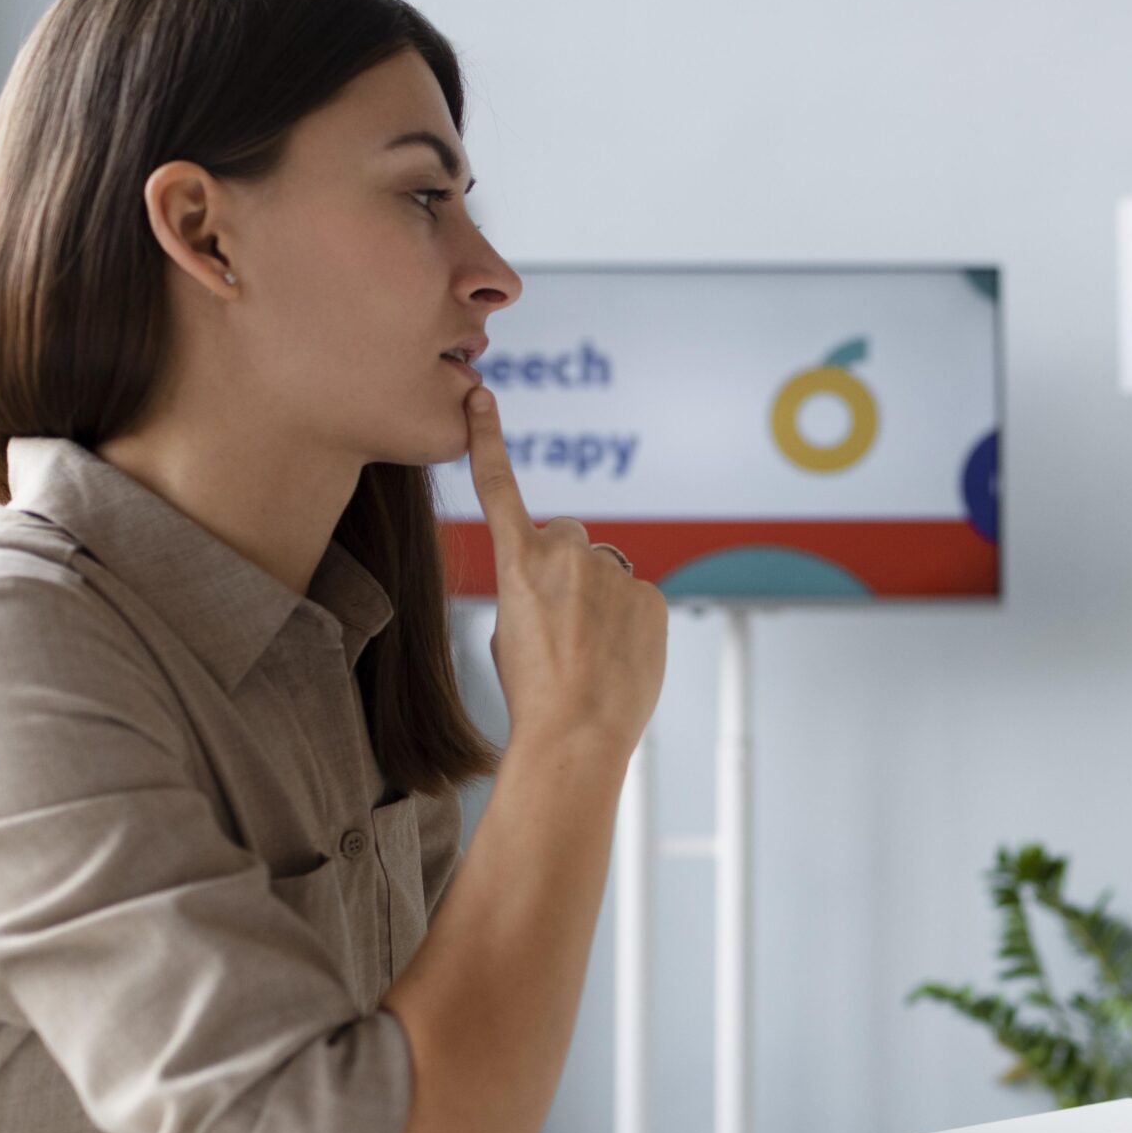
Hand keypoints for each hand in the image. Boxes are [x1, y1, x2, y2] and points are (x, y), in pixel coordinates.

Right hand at [464, 387, 666, 750]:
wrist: (576, 736)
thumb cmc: (533, 694)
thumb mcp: (509, 635)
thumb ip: (531, 591)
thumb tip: (562, 590)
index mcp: (517, 564)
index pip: (498, 489)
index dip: (488, 441)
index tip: (481, 396)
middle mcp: (565, 556)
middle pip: (568, 538)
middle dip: (567, 567)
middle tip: (566, 622)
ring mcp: (612, 573)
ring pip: (605, 572)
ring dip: (600, 598)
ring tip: (592, 651)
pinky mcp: (650, 595)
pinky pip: (637, 597)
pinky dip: (630, 621)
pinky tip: (619, 657)